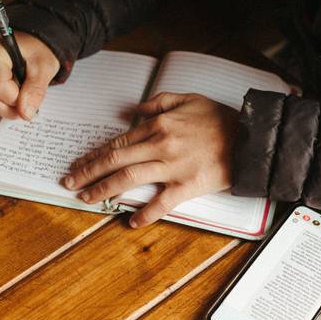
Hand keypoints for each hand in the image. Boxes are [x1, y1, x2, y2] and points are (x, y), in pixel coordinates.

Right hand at [0, 31, 59, 119]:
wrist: (31, 42)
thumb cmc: (37, 50)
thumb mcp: (44, 68)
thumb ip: (35, 90)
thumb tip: (25, 113)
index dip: (15, 100)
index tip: (30, 99)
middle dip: (9, 107)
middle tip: (27, 104)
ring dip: (5, 107)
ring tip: (21, 96)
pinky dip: (1, 102)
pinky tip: (12, 92)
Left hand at [63, 92, 239, 226]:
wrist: (251, 139)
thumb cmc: (221, 119)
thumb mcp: (189, 98)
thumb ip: (160, 101)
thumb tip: (133, 110)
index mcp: (160, 124)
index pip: (119, 141)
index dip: (95, 154)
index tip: (78, 163)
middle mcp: (161, 145)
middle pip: (116, 159)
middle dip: (88, 172)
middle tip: (69, 183)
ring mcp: (173, 167)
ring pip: (129, 178)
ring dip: (104, 189)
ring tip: (87, 199)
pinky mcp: (188, 185)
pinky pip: (162, 202)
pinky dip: (145, 213)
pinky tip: (131, 221)